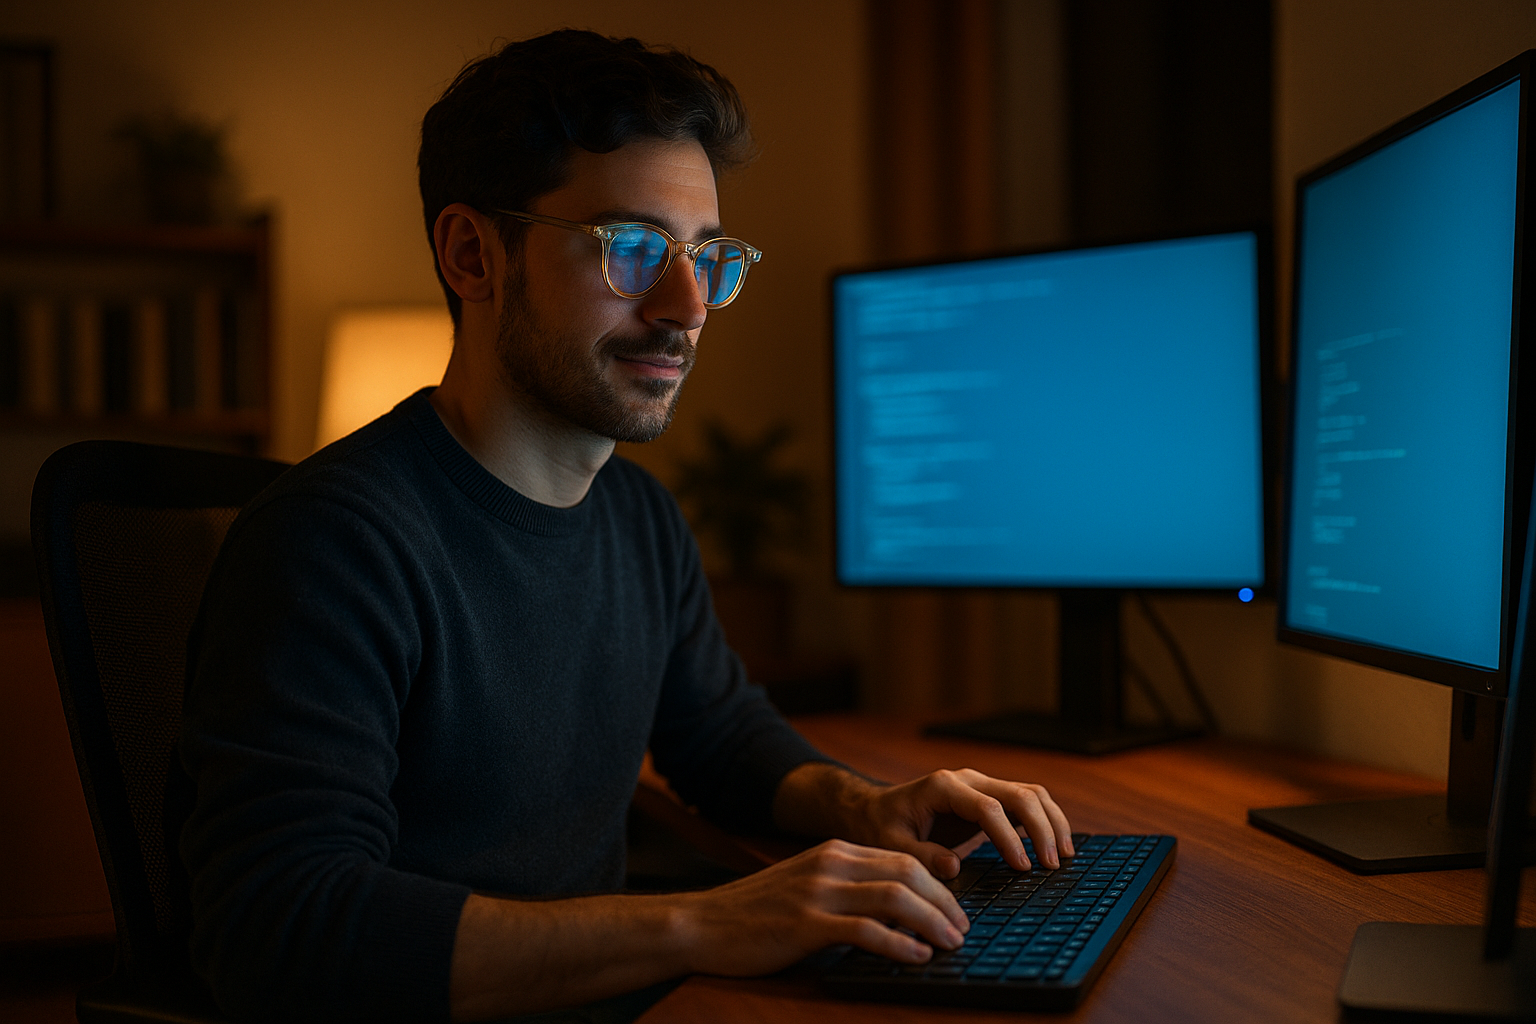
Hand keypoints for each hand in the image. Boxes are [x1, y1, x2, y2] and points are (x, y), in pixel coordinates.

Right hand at [676, 839, 969, 976]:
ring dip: (932, 921)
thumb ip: (847, 890)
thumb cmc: (755, 914)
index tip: (956, 909)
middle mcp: (830, 863)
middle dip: (945, 901)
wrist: (701, 924)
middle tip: (963, 929)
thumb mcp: (806, 887)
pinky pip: (866, 930)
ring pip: (895, 897)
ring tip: (950, 943)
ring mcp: (818, 892)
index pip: (903, 858)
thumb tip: (898, 912)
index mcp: (834, 852)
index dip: (939, 884)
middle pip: (908, 872)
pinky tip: (915, 957)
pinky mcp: (806, 923)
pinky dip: (899, 944)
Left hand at [857, 768, 1074, 877]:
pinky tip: (1057, 847)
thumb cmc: (880, 827)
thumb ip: (921, 856)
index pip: (989, 808)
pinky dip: (1046, 821)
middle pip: (1019, 794)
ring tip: (1064, 857)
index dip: (1009, 838)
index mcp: (943, 787)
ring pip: (1030, 794)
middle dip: (1042, 828)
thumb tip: (954, 866)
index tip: (1023, 868)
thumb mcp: (890, 845)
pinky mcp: (989, 800)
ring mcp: (981, 787)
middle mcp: (967, 780)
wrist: (873, 810)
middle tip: (1053, 865)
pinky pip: (1026, 804)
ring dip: (1052, 821)